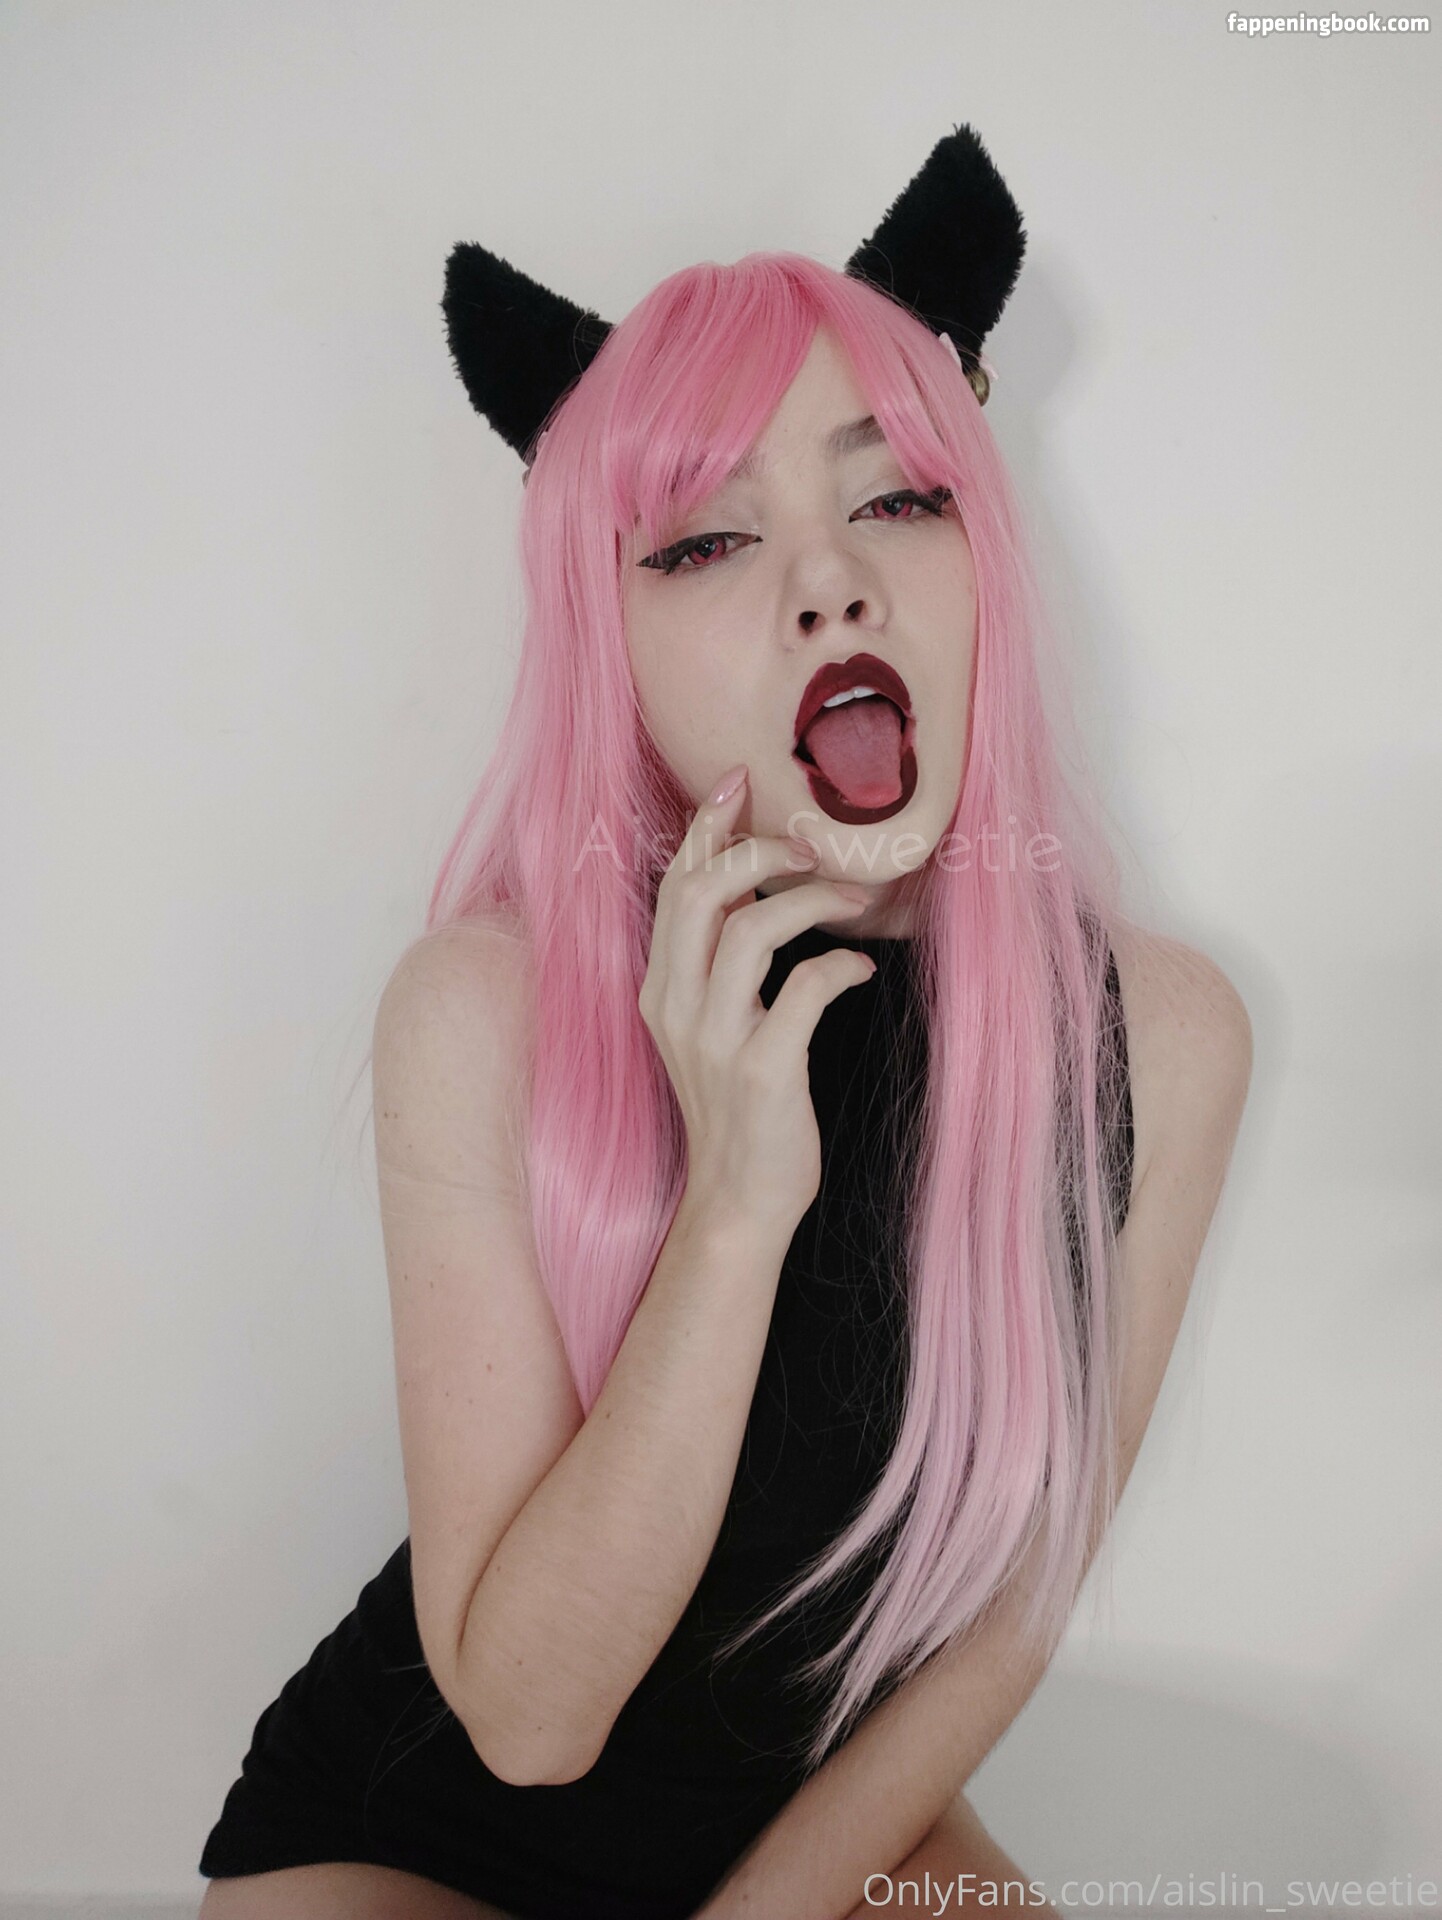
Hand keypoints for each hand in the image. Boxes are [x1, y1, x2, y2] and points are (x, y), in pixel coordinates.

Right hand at [639, 765, 875, 1237]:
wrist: (739, 1200)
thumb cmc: (740, 1108)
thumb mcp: (712, 1024)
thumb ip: (720, 960)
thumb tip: (751, 882)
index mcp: (660, 987)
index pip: (674, 884)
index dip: (705, 826)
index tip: (736, 782)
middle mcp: (675, 1006)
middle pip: (701, 891)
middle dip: (761, 849)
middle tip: (814, 845)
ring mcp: (714, 1039)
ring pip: (751, 929)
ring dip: (812, 899)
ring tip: (856, 898)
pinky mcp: (761, 1070)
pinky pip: (804, 988)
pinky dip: (841, 966)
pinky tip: (861, 970)